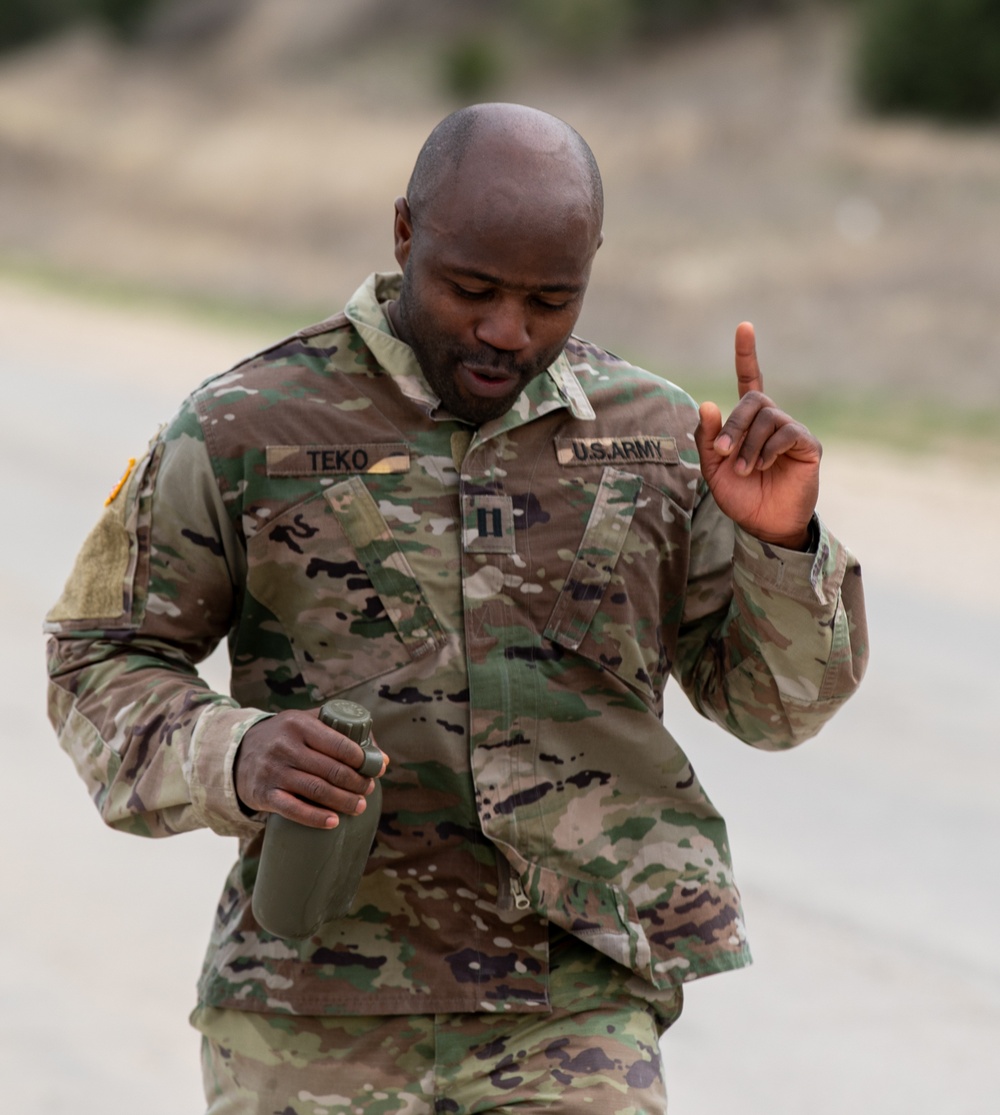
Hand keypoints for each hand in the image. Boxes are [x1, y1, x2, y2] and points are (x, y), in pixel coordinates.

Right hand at [234, 710, 387, 828]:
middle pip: (331, 770)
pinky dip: (316, 818)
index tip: (376, 769)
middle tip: (368, 789)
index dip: (362, 759)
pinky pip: (293, 809)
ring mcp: (273, 771)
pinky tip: (334, 822)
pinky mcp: (264, 794)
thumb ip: (342, 731)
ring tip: (359, 806)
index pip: (339, 743)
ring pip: (316, 790)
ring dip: (343, 801)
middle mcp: (285, 746)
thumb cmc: (285, 737)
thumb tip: (382, 758)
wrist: (239, 753)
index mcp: (299, 724)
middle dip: (356, 782)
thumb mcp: (306, 722)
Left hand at [694, 322, 820, 549]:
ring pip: (767, 418)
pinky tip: (765, 467)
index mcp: (748, 422)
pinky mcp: (807, 445)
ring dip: (750, 445)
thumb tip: (708, 404)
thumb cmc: (740, 495)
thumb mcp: (714, 468)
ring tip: (746, 470)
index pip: (750, 380)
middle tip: (724, 452)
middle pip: (753, 400)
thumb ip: (708, 438)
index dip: (747, 354)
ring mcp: (791, 431)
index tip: (744, 327)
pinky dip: (769, 450)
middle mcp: (772, 420)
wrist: (764, 524)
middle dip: (734, 424)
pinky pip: (786, 433)